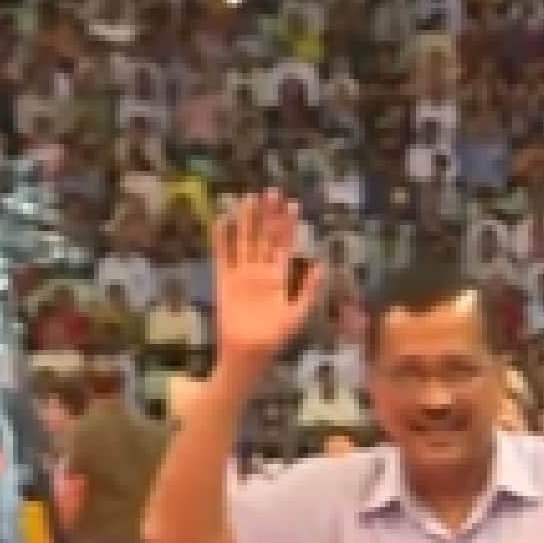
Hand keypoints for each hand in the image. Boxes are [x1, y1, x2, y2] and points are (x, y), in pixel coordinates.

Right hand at [209, 191, 324, 366]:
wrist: (249, 351)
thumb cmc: (276, 336)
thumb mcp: (298, 312)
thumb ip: (309, 289)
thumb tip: (322, 265)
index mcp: (279, 276)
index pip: (284, 244)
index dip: (288, 225)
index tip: (293, 204)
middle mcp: (260, 270)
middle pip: (264, 236)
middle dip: (268, 215)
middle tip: (272, 191)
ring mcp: (241, 273)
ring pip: (245, 240)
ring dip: (247, 220)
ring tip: (249, 198)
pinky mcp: (224, 280)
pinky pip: (222, 255)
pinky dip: (221, 239)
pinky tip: (221, 220)